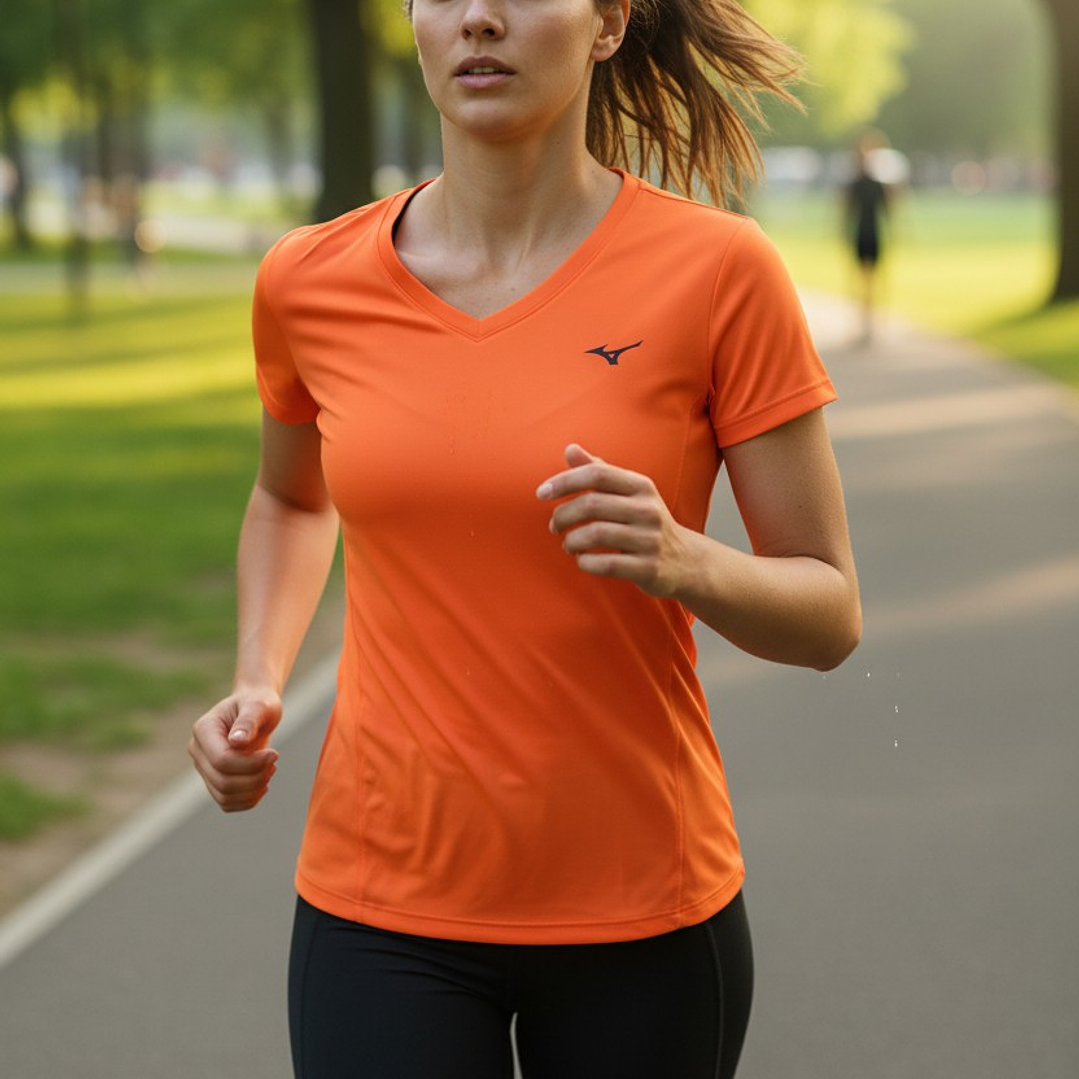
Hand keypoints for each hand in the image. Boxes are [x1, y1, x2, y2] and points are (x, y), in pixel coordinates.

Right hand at [188, 690, 282, 811]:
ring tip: (270, 770)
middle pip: (223, 781)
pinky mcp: (214, 780)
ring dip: (253, 790)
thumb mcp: (259, 706)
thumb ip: (249, 721)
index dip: (250, 764)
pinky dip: (248, 799)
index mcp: (204, 729)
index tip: (275, 754)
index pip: (221, 760)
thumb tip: (237, 742)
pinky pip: (228, 803)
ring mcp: (204, 767)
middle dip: (255, 777)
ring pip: (225, 796)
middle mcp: (198, 750)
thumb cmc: (259, 703)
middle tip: (275, 761)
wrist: (257, 710)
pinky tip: (263, 783)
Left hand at [536, 444, 692, 597]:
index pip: (597, 473)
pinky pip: (606, 565)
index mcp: (641, 486)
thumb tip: (570, 449)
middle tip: (554, 525)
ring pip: (596, 534)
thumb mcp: (629, 493)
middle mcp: (648, 509)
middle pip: (592, 504)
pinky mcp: (648, 568)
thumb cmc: (645, 523)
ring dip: (572, 540)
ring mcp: (650, 539)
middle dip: (563, 515)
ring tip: (567, 544)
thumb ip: (599, 471)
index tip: (541, 493)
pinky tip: (582, 560)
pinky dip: (585, 562)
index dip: (565, 481)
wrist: (686, 561)